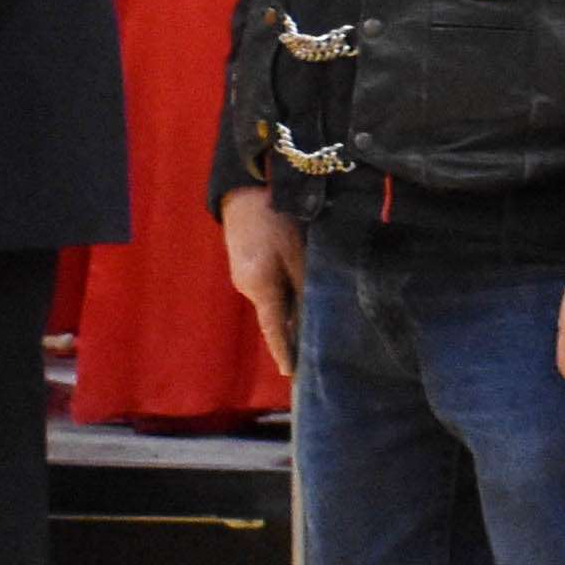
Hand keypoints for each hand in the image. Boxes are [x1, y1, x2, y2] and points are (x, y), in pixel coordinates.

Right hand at [220, 185, 303, 371]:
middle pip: (276, 317)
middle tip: (316, 352)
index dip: (284, 351)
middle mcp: (249, 287)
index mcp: (259, 287)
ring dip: (293, 311)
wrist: (246, 190)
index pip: (274, 329)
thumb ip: (307, 283)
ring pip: (275, 301)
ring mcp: (246, 276)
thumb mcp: (298, 251)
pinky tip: (304, 294)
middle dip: (294, 333)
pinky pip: (271, 288)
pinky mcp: (249, 265)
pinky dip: (287, 294)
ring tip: (316, 327)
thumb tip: (318, 311)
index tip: (292, 373)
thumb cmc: (276, 217)